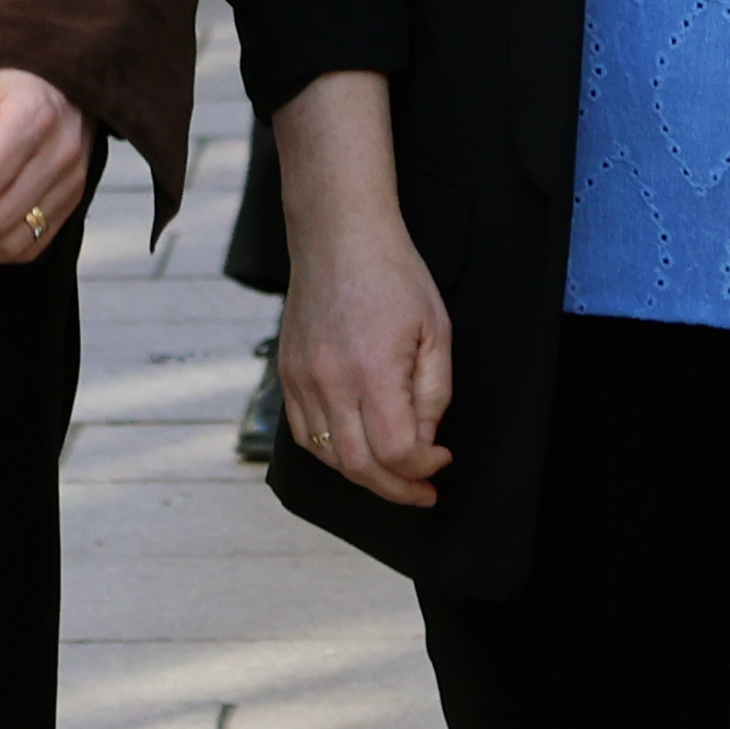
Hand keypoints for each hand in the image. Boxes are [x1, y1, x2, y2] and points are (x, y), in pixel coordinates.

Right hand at [278, 216, 459, 507]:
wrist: (338, 237)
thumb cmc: (393, 276)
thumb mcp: (436, 330)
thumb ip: (433, 393)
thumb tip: (425, 441)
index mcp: (372, 372)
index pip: (395, 452)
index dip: (422, 468)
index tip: (442, 459)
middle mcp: (330, 384)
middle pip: (359, 467)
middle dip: (396, 489)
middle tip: (421, 491)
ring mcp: (302, 381)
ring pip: (328, 458)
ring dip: (364, 476)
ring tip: (393, 476)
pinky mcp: (287, 375)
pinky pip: (304, 435)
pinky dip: (331, 455)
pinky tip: (356, 451)